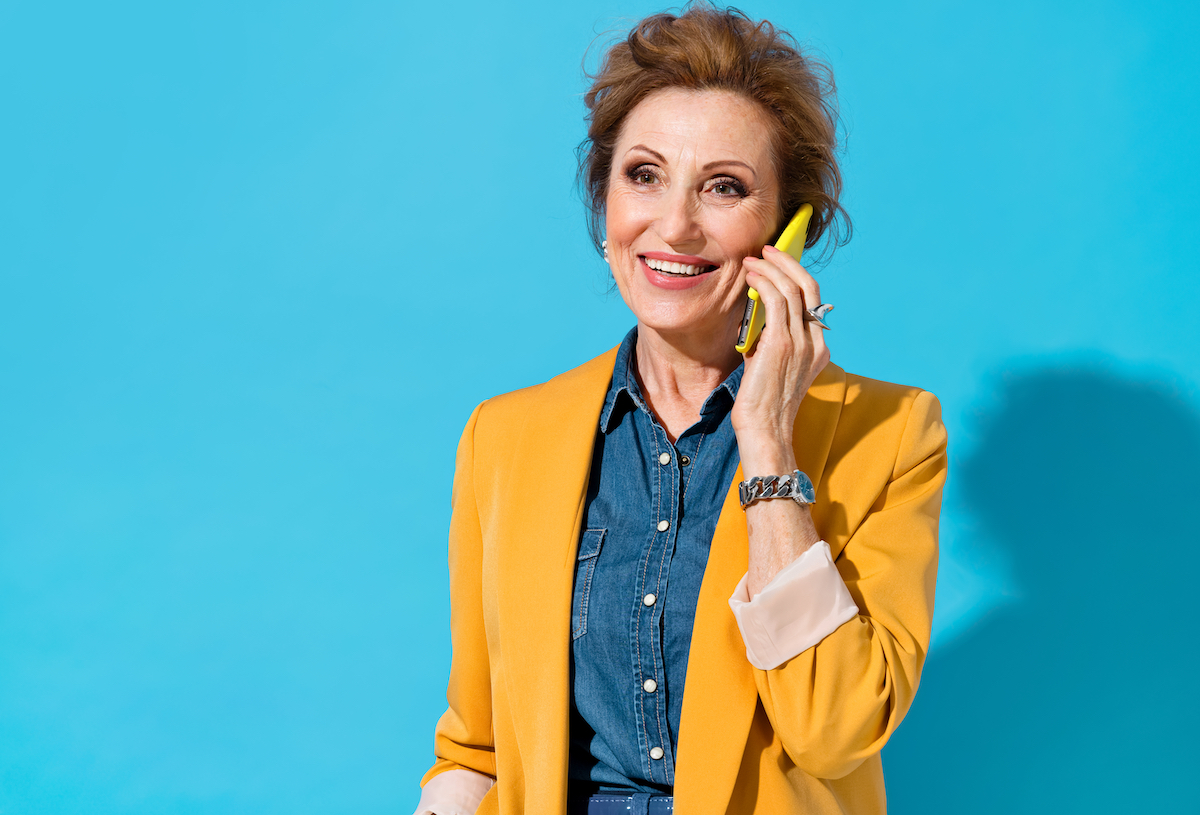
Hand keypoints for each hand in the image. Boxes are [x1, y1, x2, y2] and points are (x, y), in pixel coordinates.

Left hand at [731, 245, 829, 472]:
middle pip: (808, 286)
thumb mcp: (774, 364)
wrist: (764, 429)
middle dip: (787, 262)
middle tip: (767, 250)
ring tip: (753, 259)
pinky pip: (775, 299)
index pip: (813, 299)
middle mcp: (815, 343)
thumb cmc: (762, 401)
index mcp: (818, 348)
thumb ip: (773, 337)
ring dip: (770, 268)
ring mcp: (801, 342)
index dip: (796, 275)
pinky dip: (763, 282)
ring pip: (792, 288)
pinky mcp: (782, 344)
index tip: (777, 263)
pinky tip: (750, 276)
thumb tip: (759, 308)